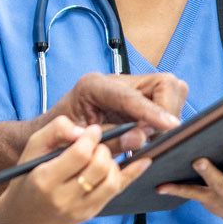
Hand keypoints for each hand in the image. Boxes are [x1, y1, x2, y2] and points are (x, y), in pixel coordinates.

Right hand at [0, 117, 153, 223]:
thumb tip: (82, 130)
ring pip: (111, 181)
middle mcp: (63, 198)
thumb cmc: (26, 178)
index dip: (90, 137)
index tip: (92, 130)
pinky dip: (131, 175)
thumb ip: (53, 131)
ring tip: (101, 154)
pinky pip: (117, 192)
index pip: (79, 154)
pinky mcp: (90, 214)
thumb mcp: (30, 151)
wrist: (22, 220)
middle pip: (99, 167)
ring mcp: (79, 209)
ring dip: (112, 161)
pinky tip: (143, 161)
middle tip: (96, 142)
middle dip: (102, 148)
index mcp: (45, 180)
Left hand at [40, 72, 185, 153]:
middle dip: (166, 111)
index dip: (153, 112)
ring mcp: (129, 88)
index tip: (170, 125)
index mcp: (94, 86)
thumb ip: (110, 140)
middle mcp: (116, 81)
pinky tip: (147, 135)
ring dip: (165, 117)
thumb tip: (139, 138)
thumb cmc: (59, 135)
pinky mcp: (138, 99)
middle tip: (152, 136)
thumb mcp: (79, 141)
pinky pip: (165, 104)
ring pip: (170, 92)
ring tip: (146, 137)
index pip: (132, 96)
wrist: (51, 132)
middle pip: (164, 84)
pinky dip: (162, 121)